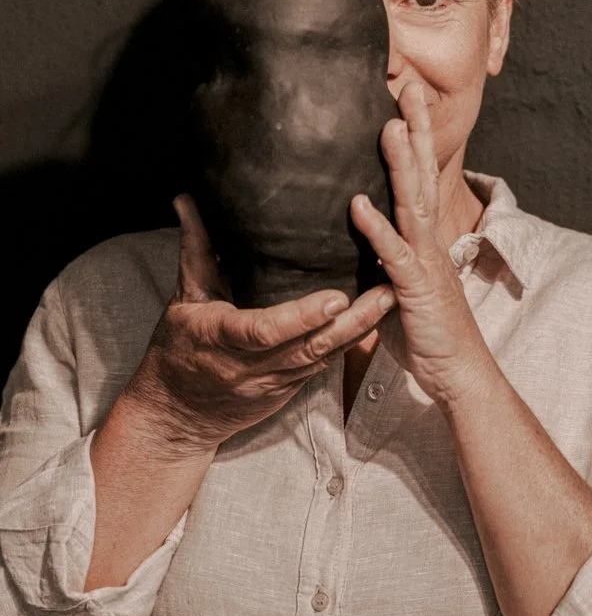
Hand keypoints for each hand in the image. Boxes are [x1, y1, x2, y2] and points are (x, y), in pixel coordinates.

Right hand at [123, 194, 397, 453]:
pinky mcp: (287, 390)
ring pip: (323, 358)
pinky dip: (349, 344)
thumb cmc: (177, 350)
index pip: (263, 330)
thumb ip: (195, 249)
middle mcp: (250, 365)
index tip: (336, 298)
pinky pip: (322, 366)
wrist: (177, 415)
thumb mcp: (182, 299)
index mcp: (220, 338)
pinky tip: (374, 321)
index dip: (302, 316)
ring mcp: (272, 382)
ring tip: (390, 298)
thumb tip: (187, 199)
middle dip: (352, 322)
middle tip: (386, 291)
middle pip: (308, 346)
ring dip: (360, 332)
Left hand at [350, 82, 493, 409]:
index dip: (415, 138)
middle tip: (409, 86)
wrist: (459, 374)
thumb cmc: (428, 335)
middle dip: (417, 129)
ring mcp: (426, 262)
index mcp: (427, 237)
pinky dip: (376, 228)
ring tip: (389, 125)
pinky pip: (394, 254)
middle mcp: (430, 241)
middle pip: (424, 174)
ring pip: (413, 203)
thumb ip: (382, 261)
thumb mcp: (398, 289)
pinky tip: (357, 203)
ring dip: (401, 164)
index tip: (406, 101)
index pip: (421, 177)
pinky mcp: (416, 289)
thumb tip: (360, 243)